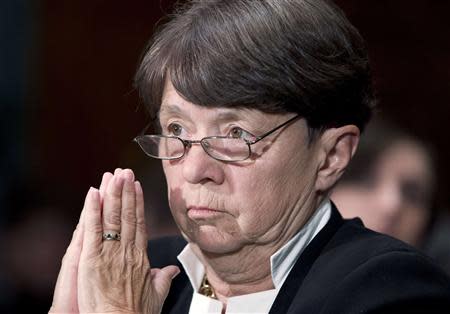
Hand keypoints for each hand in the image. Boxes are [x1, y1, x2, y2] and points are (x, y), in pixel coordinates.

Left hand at [50, 169, 178, 313]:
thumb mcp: (157, 295)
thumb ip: (164, 278)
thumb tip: (174, 270)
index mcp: (140, 258)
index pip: (139, 224)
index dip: (137, 204)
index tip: (136, 188)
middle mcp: (127, 251)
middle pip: (126, 216)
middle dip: (126, 191)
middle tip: (125, 171)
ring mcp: (110, 253)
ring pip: (112, 218)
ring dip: (112, 194)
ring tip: (113, 175)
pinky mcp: (92, 259)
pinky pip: (92, 230)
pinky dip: (92, 210)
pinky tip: (92, 193)